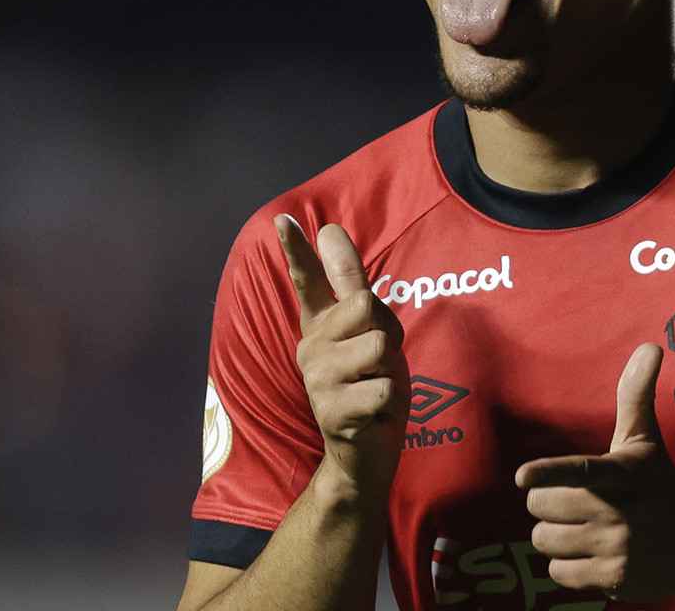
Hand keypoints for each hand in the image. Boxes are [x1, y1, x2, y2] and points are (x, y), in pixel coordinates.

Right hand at [276, 215, 410, 501]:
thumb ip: (351, 284)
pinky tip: (372, 414)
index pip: (307, 280)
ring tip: (375, 388)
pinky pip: (383, 386)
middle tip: (379, 365)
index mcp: (320, 326)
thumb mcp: (371, 331)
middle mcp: (311, 348)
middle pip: (365, 305)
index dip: (297, 249)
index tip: (283, 219)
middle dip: (388, 333)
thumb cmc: (370, 386)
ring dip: (391, 369)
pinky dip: (389, 401)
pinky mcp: (332, 411)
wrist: (364, 454)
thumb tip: (330, 230)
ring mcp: (317, 380)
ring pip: (377, 345)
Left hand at [516, 343, 674, 602]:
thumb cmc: (660, 484)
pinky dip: (566, 566)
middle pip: (545, 506)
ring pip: (546, 540)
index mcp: (625, 474)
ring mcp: (619, 549)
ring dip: (554, 534)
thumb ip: (637, 396)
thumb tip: (650, 345)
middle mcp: (622, 512)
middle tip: (572, 500)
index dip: (549, 472)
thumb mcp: (646, 442)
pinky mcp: (614, 580)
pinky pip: (559, 573)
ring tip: (581, 527)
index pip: (582, 472)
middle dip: (547, 501)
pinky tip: (590, 554)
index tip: (520, 476)